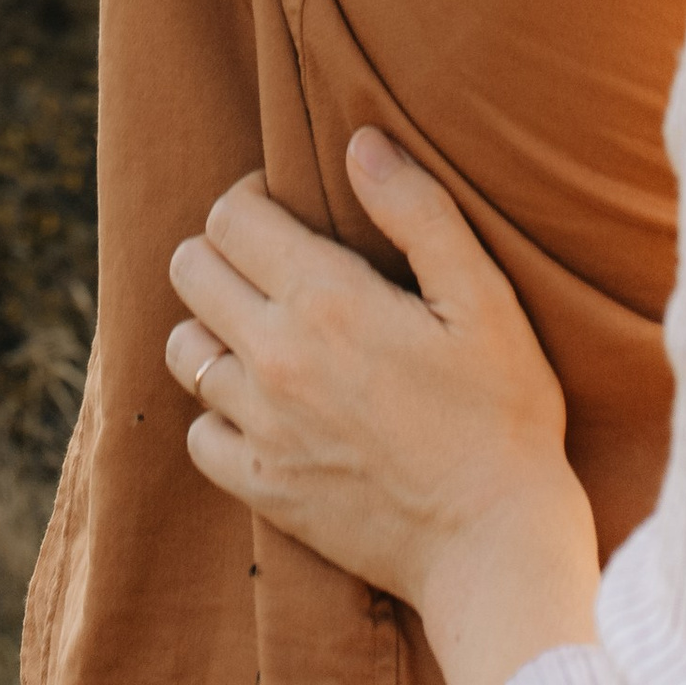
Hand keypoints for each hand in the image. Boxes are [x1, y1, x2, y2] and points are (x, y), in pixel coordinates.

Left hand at [165, 133, 599, 684]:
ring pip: (184, 349)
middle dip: (223, 249)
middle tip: (277, 261)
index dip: (254, 196)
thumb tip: (360, 143)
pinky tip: (265, 402)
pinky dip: (219, 409)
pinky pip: (198, 433)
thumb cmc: (501, 412)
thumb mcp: (481, 297)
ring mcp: (261, 430)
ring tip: (267, 327)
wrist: (493, 543)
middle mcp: (275, 360)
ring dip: (215, 326)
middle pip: (190, 270)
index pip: (231, 217)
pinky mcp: (262, 489)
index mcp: (326, 301)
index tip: (291, 206)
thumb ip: (418, 211)